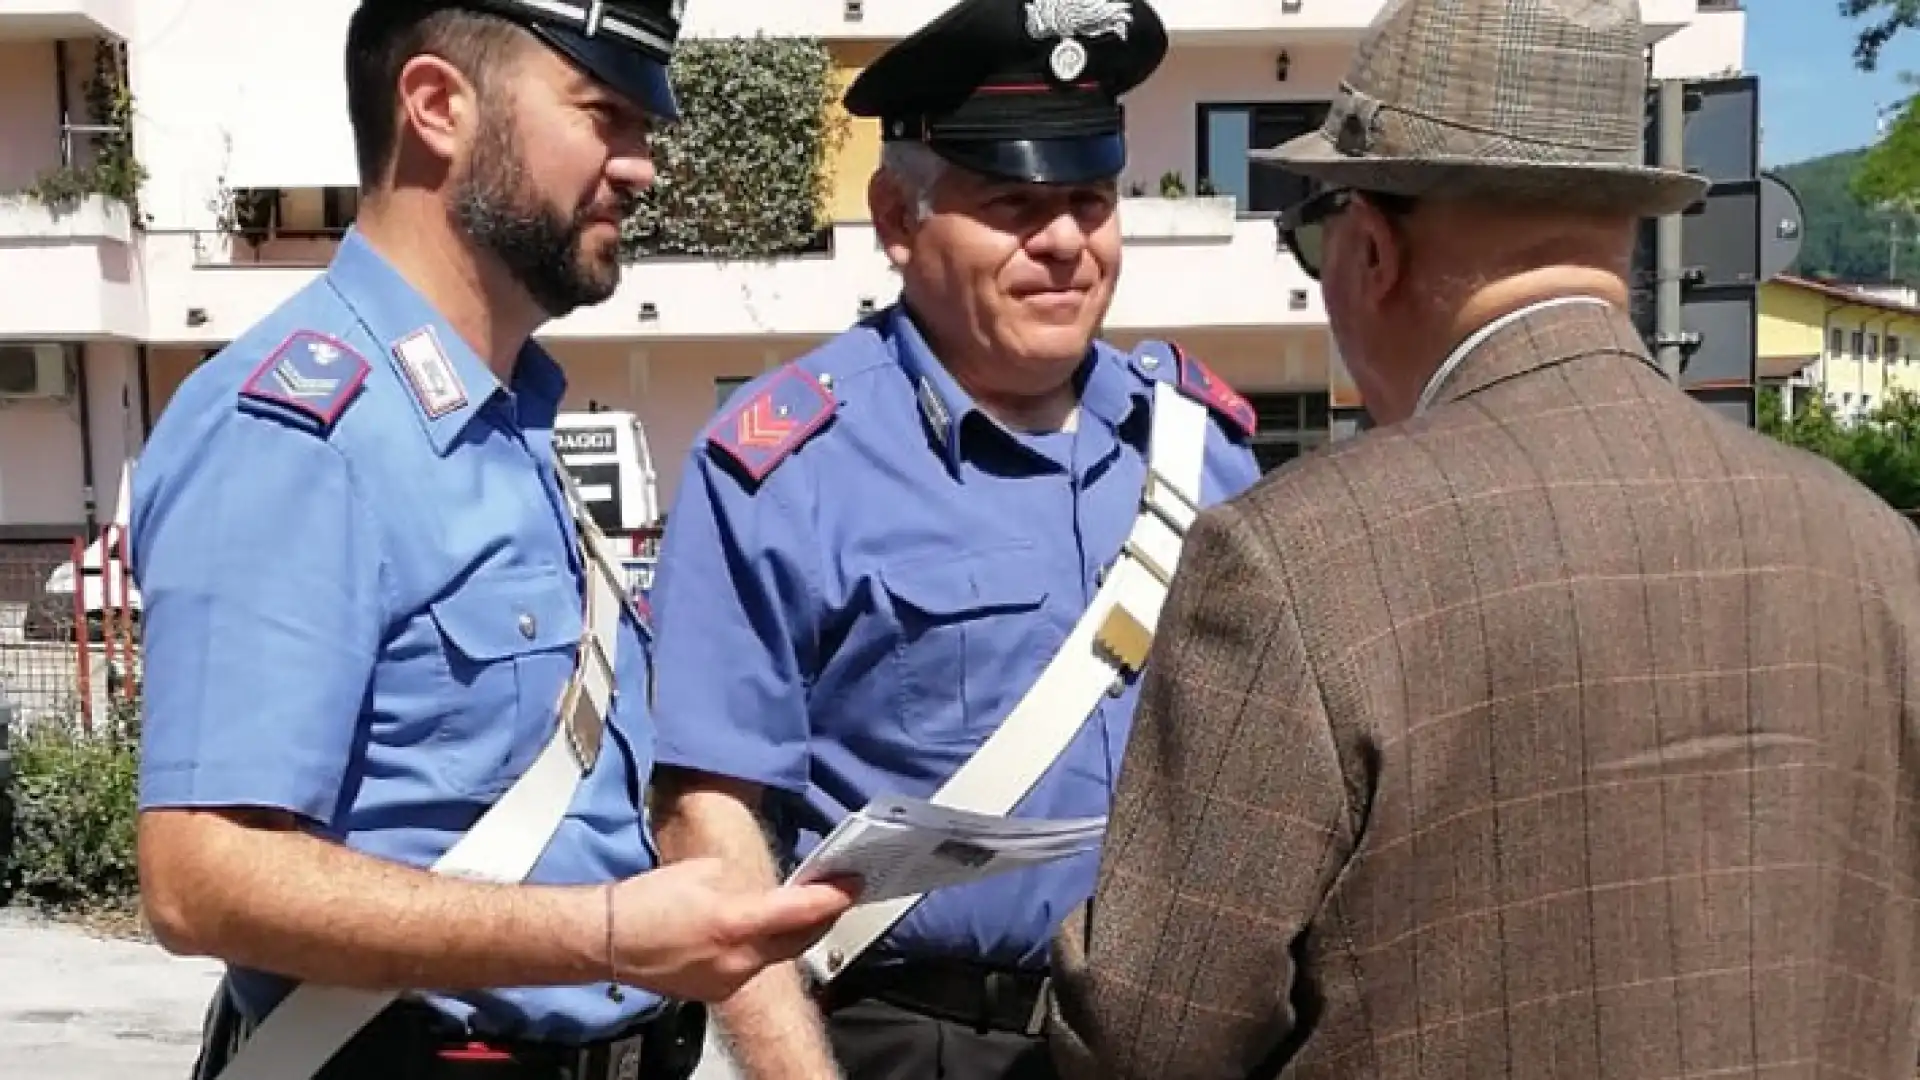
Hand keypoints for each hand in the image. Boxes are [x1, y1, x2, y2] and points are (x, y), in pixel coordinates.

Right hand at [607, 857, 858, 1001]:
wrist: (608, 939)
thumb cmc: (647, 900)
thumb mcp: (704, 871)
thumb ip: (746, 882)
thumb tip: (770, 889)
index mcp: (736, 922)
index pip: (802, 911)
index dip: (834, 896)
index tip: (853, 884)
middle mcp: (738, 959)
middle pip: (800, 940)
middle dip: (822, 917)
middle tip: (834, 894)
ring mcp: (729, 980)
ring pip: (777, 955)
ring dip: (790, 933)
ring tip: (794, 909)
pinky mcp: (718, 991)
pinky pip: (753, 966)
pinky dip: (762, 947)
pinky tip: (754, 931)